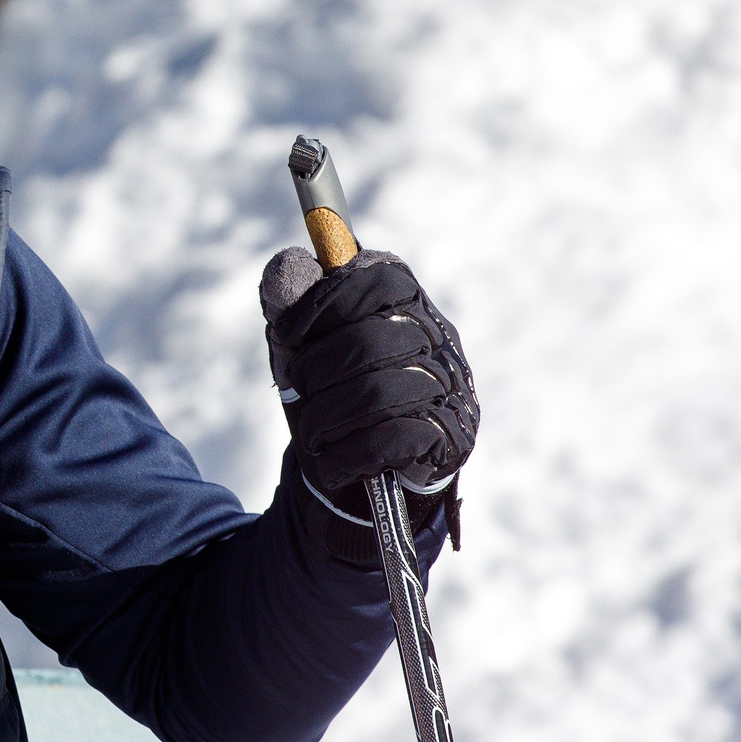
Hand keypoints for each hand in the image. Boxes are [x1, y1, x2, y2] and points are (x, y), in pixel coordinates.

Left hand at [260, 247, 479, 525]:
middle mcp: (438, 338)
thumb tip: (286, 263)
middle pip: (371, 339)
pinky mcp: (454, 436)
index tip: (286, 334)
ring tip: (312, 434)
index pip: (378, 278)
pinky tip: (334, 462)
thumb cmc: (330, 398)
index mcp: (405, 303)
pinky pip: (395, 436)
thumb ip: (288, 304)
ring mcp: (453, 387)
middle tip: (295, 389)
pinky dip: (349, 453)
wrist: (359, 478)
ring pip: (380, 391)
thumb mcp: (297, 348)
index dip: (323, 301)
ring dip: (326, 418)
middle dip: (315, 370)